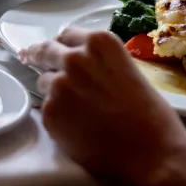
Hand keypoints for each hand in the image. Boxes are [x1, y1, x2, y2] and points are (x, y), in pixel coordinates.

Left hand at [20, 28, 185, 185]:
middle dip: (41, 57)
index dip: (63, 45)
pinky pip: (45, 109)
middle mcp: (75, 58)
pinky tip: (78, 127)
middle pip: (46, 50)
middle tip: (34, 60)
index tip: (55, 50)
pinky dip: (57, 116)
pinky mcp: (50, 113)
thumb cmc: (151, 114)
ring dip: (53, 91)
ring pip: (44, 82)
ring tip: (76, 109)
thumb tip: (83, 65)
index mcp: (100, 43)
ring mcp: (59, 85)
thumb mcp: (129, 71)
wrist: (152, 152)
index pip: (68, 34)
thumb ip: (102, 63)